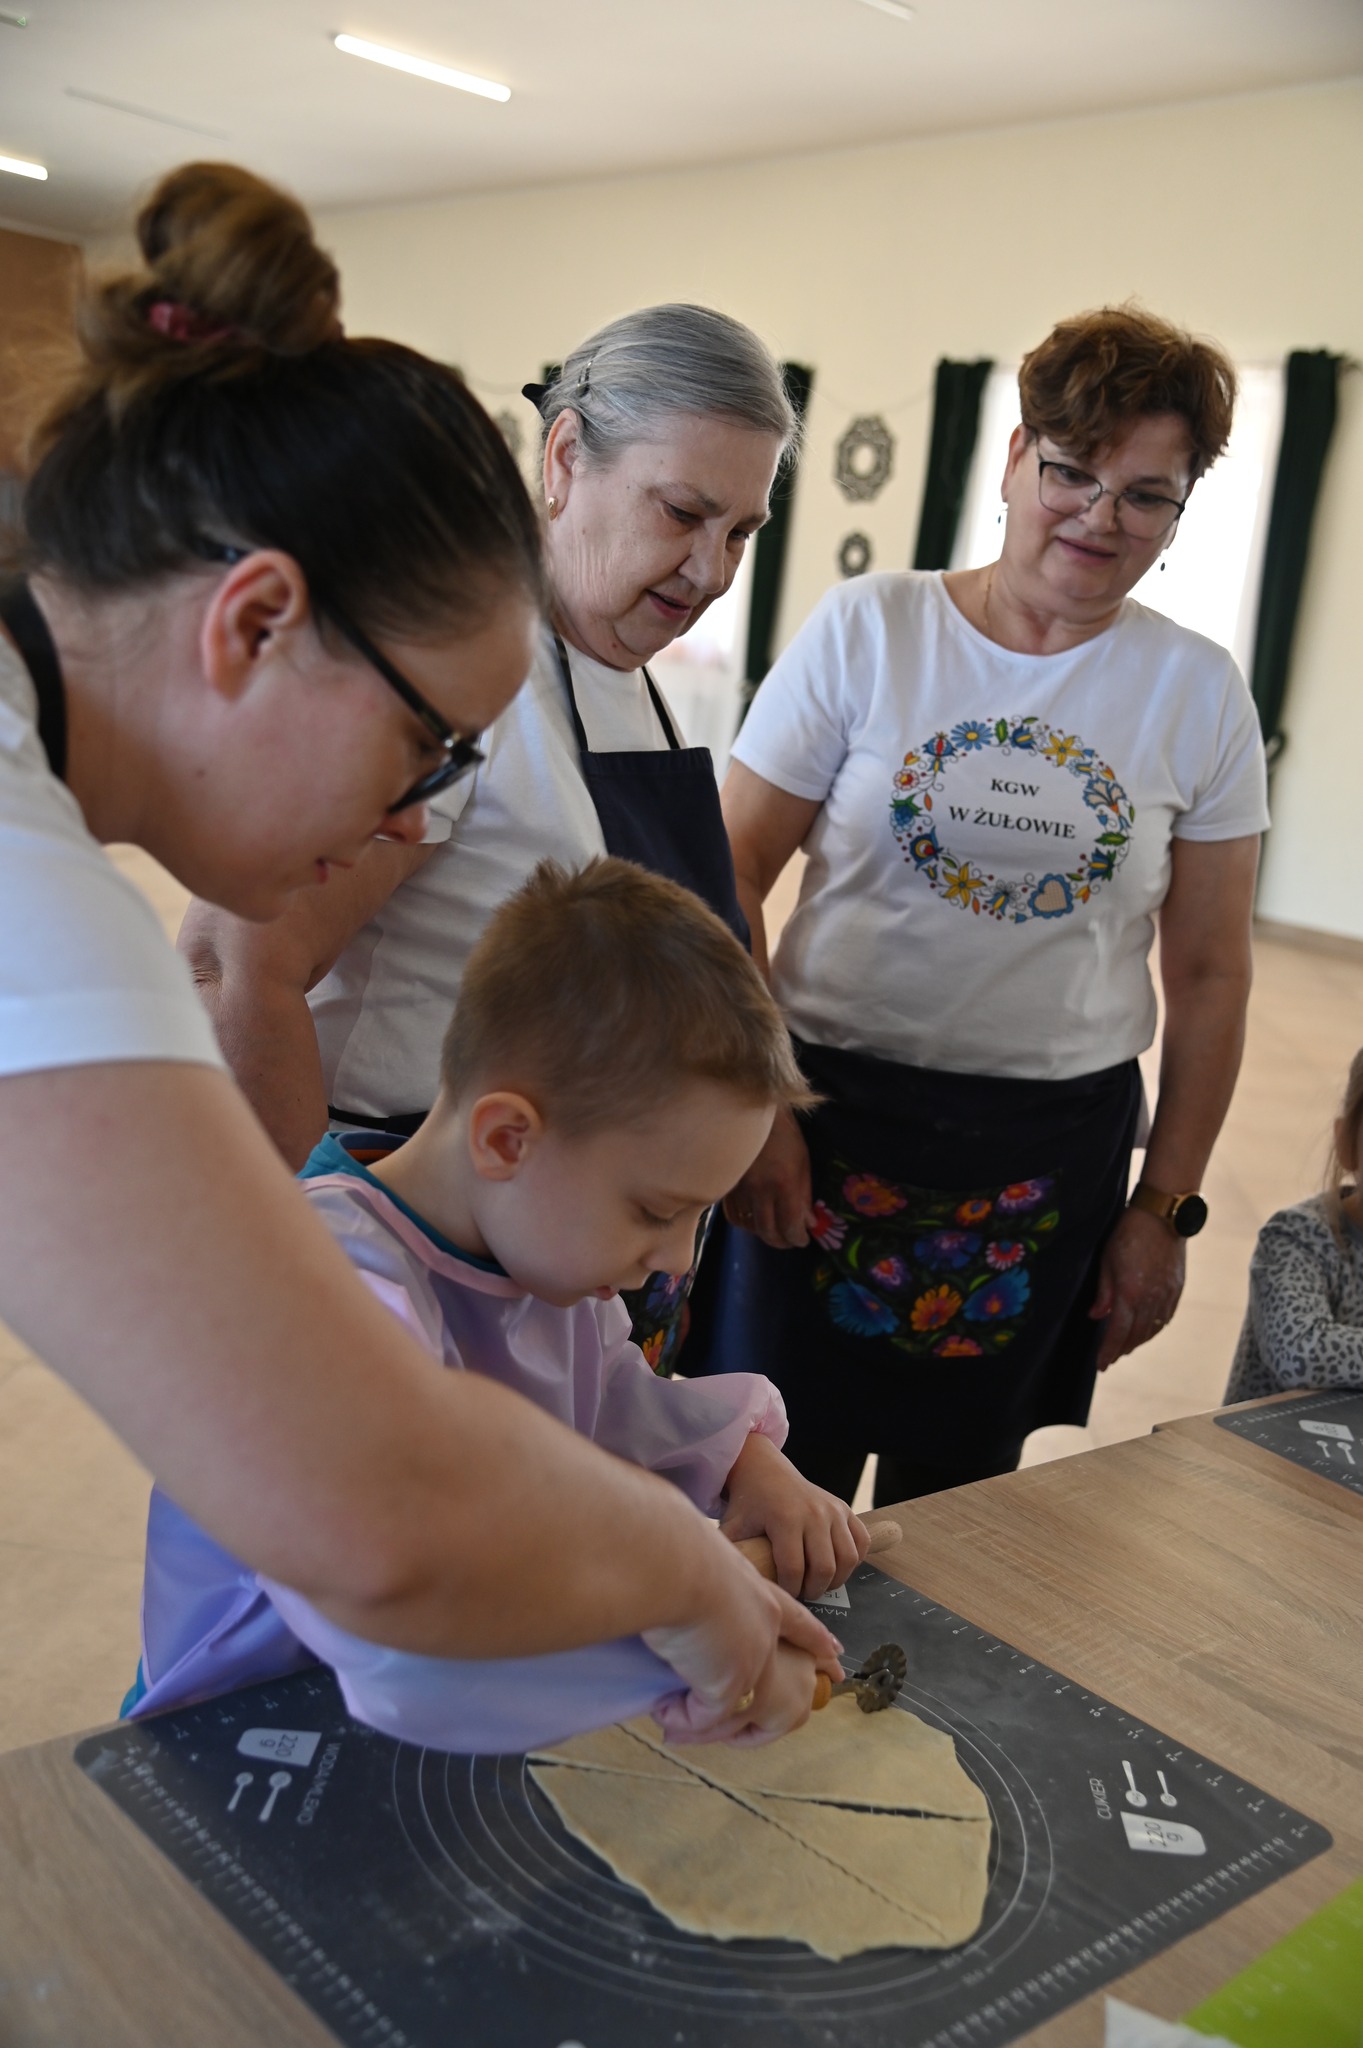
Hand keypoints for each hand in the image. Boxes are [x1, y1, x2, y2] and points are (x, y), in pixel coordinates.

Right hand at [643, 1527, 843, 1748]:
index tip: (835, 1651)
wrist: (675, 1567)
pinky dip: (680, 1717)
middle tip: (786, 1714)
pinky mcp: (730, 1687)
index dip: (815, 1638)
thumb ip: (707, 1587)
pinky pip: (703, 1717)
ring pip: (737, 1706)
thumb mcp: (704, 1566)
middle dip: (786, 1699)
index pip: (797, 1622)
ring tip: (676, 1716)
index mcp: (760, 1597)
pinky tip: (663, 1710)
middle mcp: (765, 1630)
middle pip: (786, 1674)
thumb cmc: (677, 1555)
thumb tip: (682, 1588)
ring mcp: (753, 1662)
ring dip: (707, 1716)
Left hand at [719, 1428, 868, 1599]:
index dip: (790, 1590)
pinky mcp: (845, 1508)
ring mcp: (833, 1509)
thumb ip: (731, 1556)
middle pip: (825, 1568)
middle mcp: (814, 1512)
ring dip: (835, 1579)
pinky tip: (835, 1565)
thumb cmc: (747, 1504)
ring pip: (848, 1559)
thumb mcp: (732, 1528)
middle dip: (813, 1590)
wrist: (764, 1471)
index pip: (795, 1569)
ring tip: (817, 1582)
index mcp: (785, 1518)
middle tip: (802, 1593)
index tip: (784, 1595)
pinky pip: (861, 1542)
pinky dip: (854, 1560)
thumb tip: (726, 1587)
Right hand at [723, 1104, 813, 1248]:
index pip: (790, 1226)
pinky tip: (754, 1219)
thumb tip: (808, 1223)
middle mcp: (759, 1190)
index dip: (798, 1238)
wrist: (751, 1111)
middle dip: (782, 1242)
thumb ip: (804, 1195)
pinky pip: (734, 1215)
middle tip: (790, 1240)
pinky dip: (746, 1223)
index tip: (803, 1238)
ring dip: (763, 1233)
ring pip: (749, 1227)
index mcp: (783, 1183)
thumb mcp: (803, 1162)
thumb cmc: (784, 1134)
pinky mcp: (725, 1185)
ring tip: (774, 1229)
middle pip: (768, 1233)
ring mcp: (739, 1189)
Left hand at [1089, 1206, 1185, 1370]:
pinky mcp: (1177, 1288)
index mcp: (1130, 1293)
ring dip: (1138, 1341)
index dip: (1108, 1351)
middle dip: (1122, 1349)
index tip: (1101, 1365)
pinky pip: (1166, 1317)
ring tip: (1126, 1347)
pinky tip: (1147, 1330)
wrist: (1162, 1216)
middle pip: (1136, 1335)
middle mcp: (1151, 1299)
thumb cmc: (1128, 1233)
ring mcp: (1167, 1295)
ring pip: (1153, 1329)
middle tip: (1110, 1358)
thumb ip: (1104, 1292)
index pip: (1118, 1332)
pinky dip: (1155, 1329)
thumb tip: (1096, 1316)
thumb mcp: (1107, 1260)